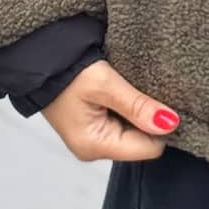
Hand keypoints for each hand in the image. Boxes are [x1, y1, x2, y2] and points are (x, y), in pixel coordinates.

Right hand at [39, 57, 180, 162]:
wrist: (39, 59)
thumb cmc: (67, 70)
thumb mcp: (105, 84)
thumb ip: (138, 105)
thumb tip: (170, 123)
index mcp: (95, 146)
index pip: (150, 148)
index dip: (161, 125)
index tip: (161, 99)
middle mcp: (93, 150)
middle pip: (143, 142)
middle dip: (148, 119)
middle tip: (140, 90)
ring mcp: (92, 140)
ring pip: (134, 133)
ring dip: (137, 113)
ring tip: (128, 89)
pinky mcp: (92, 128)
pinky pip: (122, 125)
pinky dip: (127, 109)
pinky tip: (121, 93)